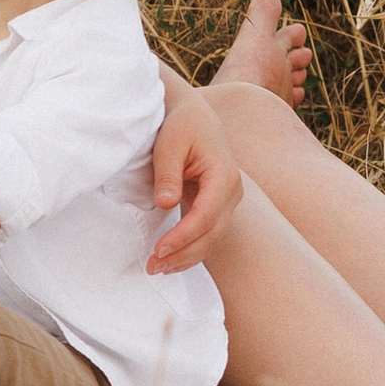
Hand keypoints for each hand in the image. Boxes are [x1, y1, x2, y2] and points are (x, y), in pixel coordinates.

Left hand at [146, 86, 240, 274]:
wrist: (195, 116)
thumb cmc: (182, 126)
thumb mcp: (170, 143)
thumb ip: (167, 173)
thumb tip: (165, 203)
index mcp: (224, 175)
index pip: (207, 215)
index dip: (184, 235)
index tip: (159, 248)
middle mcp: (232, 192)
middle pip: (212, 233)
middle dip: (183, 254)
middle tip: (153, 266)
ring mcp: (226, 201)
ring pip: (211, 239)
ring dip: (186, 257)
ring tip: (156, 269)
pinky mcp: (216, 207)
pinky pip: (206, 234)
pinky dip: (189, 249)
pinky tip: (169, 261)